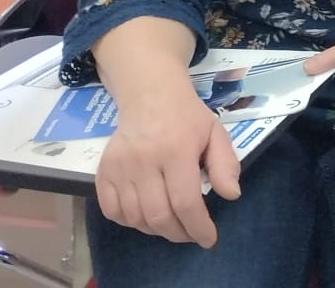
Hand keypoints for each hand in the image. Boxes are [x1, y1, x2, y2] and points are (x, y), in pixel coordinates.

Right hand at [95, 85, 240, 246]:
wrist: (150, 96)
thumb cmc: (187, 118)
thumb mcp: (215, 134)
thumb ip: (225, 164)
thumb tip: (232, 195)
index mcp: (176, 150)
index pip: (185, 201)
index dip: (198, 227)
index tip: (208, 239)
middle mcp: (144, 161)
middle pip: (158, 215)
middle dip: (179, 234)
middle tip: (191, 234)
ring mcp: (119, 168)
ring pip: (135, 218)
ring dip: (155, 230)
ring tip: (172, 224)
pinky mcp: (102, 172)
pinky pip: (111, 211)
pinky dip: (129, 222)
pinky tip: (145, 216)